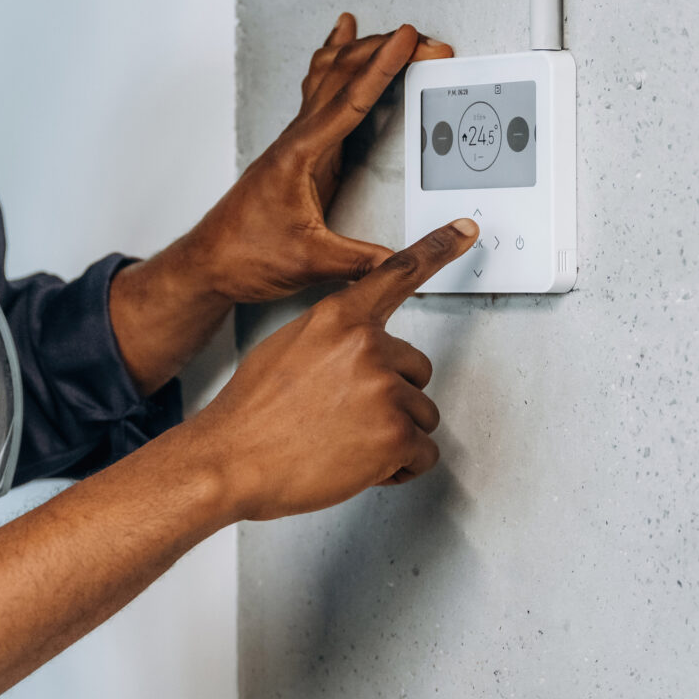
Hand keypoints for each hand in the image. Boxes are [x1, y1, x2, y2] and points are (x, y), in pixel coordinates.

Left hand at [184, 14, 453, 303]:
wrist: (208, 263)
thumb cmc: (244, 255)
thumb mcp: (311, 262)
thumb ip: (361, 260)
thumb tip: (402, 260)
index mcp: (300, 155)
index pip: (351, 100)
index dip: (383, 67)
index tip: (409, 40)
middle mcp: (297, 140)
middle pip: (342, 76)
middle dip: (385, 51)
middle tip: (424, 41)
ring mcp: (297, 143)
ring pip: (329, 79)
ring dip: (361, 52)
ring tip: (388, 32)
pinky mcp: (299, 153)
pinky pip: (321, 96)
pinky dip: (335, 68)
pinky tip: (338, 50)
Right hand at [187, 219, 477, 520]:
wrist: (231, 460)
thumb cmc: (252, 412)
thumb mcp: (287, 348)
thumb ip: (332, 338)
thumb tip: (356, 348)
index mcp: (339, 318)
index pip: (397, 274)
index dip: (438, 248)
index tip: (467, 230)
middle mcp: (367, 346)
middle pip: (416, 369)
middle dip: (391, 397)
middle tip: (346, 418)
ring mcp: (385, 389)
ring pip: (421, 415)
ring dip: (393, 436)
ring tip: (345, 443)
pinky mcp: (395, 434)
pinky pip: (423, 454)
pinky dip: (399, 468)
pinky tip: (360, 465)